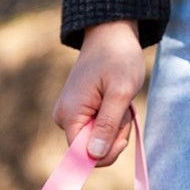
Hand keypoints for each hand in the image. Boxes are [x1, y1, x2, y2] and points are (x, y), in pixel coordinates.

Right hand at [53, 21, 146, 165]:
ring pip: (96, 142)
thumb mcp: (120, 92)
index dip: (105, 153)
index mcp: (70, 115)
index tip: (123, 137)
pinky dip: (112, 123)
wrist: (111, 34)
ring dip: (115, 129)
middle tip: (125, 112)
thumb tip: (94, 156)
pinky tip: (116, 104)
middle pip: (90, 150)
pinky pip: (96, 131)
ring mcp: (70, 116)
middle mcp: (64, 119)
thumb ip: (107, 125)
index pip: (81, 155)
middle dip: (113, 137)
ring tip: (121, 104)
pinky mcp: (78, 113)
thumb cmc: (118, 58)